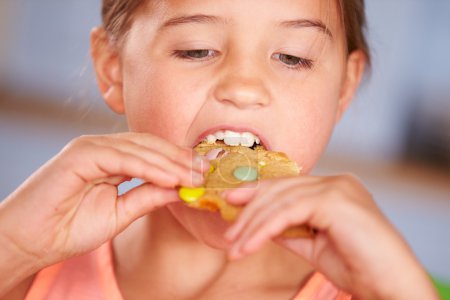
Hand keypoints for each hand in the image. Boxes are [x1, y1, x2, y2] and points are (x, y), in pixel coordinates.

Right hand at [0, 133, 206, 292]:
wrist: (30, 242)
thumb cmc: (69, 229)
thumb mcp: (120, 214)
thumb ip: (148, 197)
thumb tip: (180, 188)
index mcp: (111, 159)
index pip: (153, 153)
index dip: (180, 161)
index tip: (205, 173)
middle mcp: (102, 148)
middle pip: (151, 145)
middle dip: (181, 158)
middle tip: (207, 171)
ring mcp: (90, 148)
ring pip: (139, 148)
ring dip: (170, 162)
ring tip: (195, 176)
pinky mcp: (79, 155)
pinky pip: (121, 157)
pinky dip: (148, 167)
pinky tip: (170, 178)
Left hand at [224, 175, 438, 298]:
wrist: (390, 285)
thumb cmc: (357, 267)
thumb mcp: (313, 244)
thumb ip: (288, 229)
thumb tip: (258, 224)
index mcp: (334, 188)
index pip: (287, 185)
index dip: (256, 191)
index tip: (232, 200)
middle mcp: (336, 182)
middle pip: (280, 189)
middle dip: (249, 212)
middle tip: (229, 235)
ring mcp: (337, 187)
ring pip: (280, 201)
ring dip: (252, 225)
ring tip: (235, 248)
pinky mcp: (334, 200)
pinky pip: (287, 212)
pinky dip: (264, 230)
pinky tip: (249, 246)